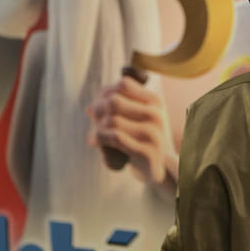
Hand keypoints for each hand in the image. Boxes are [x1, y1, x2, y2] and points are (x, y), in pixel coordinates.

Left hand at [88, 74, 176, 191]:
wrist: (160, 166)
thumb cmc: (142, 137)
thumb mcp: (137, 116)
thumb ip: (117, 106)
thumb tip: (89, 109)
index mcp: (155, 100)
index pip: (123, 84)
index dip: (105, 93)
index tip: (99, 106)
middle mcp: (156, 114)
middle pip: (114, 101)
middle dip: (98, 111)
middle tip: (93, 121)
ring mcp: (153, 134)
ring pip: (112, 120)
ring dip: (97, 128)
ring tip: (94, 135)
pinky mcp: (146, 152)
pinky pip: (115, 138)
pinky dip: (100, 139)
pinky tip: (94, 143)